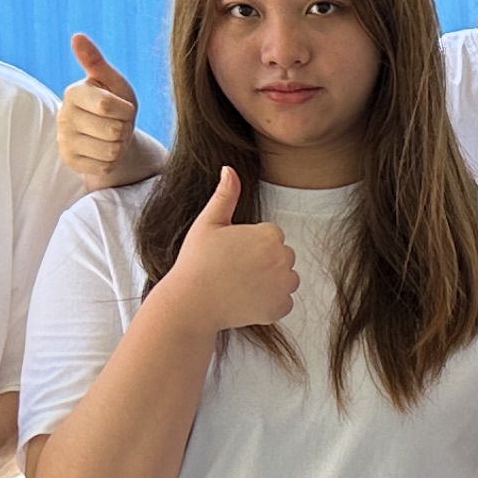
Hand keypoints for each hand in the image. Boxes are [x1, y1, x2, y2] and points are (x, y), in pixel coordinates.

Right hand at [58, 32, 140, 187]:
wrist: (111, 134)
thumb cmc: (115, 103)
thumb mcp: (113, 82)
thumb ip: (95, 61)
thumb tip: (76, 36)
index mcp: (73, 92)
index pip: (106, 105)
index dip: (124, 110)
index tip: (121, 107)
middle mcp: (63, 117)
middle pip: (113, 130)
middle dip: (124, 128)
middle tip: (117, 123)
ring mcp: (64, 141)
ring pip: (111, 151)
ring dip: (119, 145)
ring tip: (112, 136)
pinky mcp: (69, 161)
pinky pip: (104, 166)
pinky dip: (112, 160)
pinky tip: (105, 150)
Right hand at [164, 167, 298, 333]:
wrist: (191, 303)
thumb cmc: (197, 261)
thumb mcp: (209, 223)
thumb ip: (225, 195)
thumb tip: (229, 169)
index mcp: (270, 235)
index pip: (272, 236)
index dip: (250, 244)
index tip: (231, 253)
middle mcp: (283, 259)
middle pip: (282, 256)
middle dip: (264, 261)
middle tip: (234, 270)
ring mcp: (284, 285)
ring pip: (285, 278)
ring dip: (270, 282)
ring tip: (240, 284)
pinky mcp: (281, 308)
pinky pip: (283, 301)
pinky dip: (270, 303)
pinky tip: (246, 299)